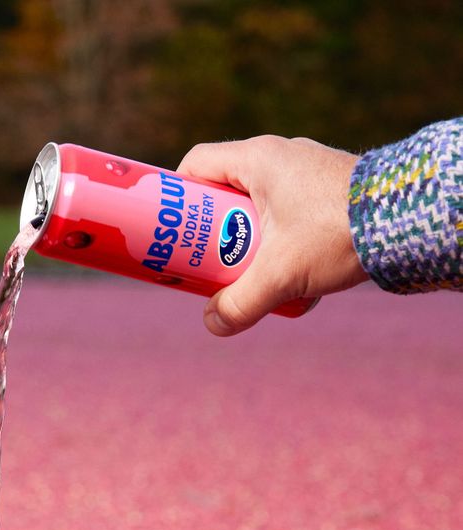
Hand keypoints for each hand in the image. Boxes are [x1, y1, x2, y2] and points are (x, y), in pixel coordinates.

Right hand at [177, 134, 369, 335]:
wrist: (406, 219)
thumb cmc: (338, 233)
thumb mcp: (280, 274)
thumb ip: (239, 303)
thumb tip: (212, 324)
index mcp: (258, 158)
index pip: (197, 164)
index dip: (176, 197)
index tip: (171, 231)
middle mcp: (281, 156)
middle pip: (225, 191)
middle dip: (211, 233)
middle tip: (206, 266)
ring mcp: (307, 171)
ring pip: (258, 208)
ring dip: (248, 244)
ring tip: (253, 279)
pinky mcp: (328, 191)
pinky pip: (289, 215)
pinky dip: (281, 244)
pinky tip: (293, 277)